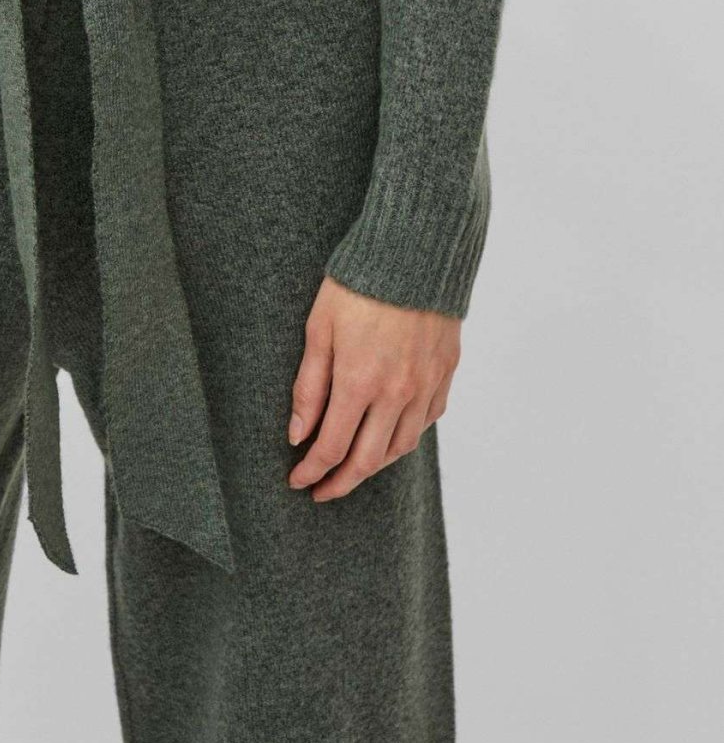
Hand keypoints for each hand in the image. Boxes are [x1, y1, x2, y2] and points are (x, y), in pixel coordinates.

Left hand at [287, 276, 460, 500]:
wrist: (415, 252)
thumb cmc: (357, 284)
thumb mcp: (319, 330)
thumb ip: (309, 387)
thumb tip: (298, 435)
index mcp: (359, 381)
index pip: (331, 448)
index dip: (312, 472)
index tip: (297, 481)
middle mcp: (396, 392)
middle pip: (367, 460)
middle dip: (340, 483)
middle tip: (321, 491)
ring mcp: (425, 385)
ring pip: (400, 447)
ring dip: (372, 466)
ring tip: (351, 468)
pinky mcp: (445, 373)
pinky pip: (425, 422)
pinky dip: (404, 438)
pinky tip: (388, 436)